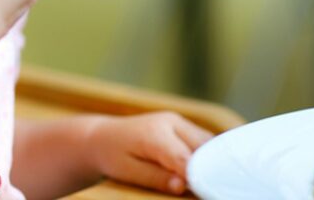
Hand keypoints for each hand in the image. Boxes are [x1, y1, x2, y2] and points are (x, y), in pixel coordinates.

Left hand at [85, 112, 213, 194]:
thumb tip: (182, 186)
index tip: (203, 192)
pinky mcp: (181, 125)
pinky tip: (206, 168)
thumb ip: (156, 178)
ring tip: (209, 180)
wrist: (102, 137)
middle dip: (208, 168)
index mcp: (154, 133)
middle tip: (208, 189)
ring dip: (210, 160)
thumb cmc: (112, 155)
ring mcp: (177, 121)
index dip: (197, 177)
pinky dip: (206, 154)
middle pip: (202, 147)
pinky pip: (202, 140)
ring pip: (207, 141)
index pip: (185, 158)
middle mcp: (170, 122)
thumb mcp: (129, 171)